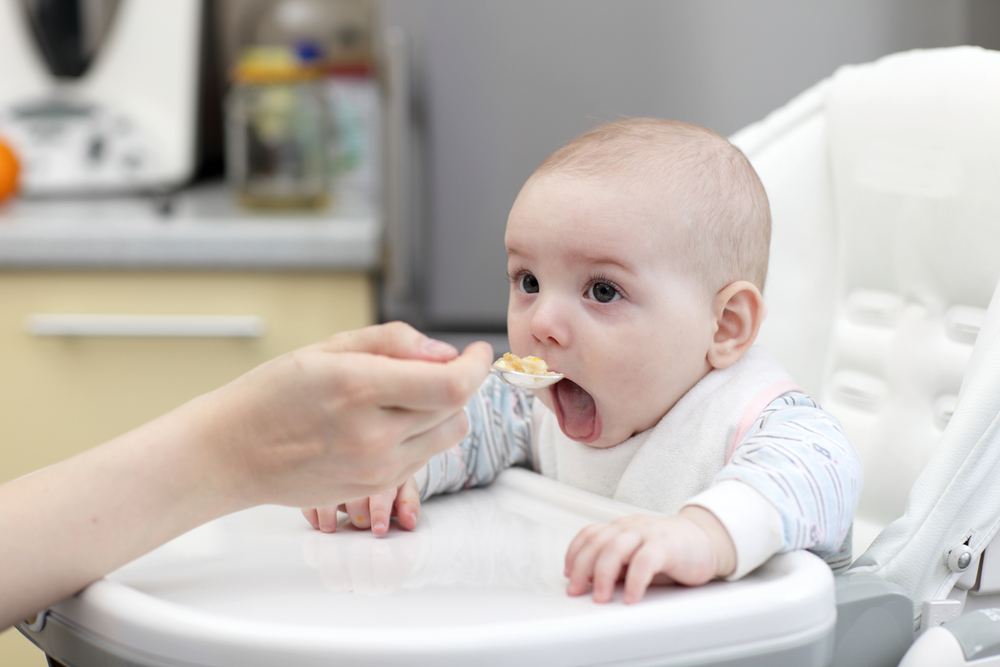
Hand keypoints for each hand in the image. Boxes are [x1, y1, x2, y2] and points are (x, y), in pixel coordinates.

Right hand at [197, 321, 492, 510]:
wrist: (233, 453)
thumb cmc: (272, 395)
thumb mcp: (328, 348)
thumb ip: (393, 342)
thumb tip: (445, 351)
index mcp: (359, 388)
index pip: (451, 384)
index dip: (477, 366)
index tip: (478, 351)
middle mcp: (373, 434)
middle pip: (456, 408)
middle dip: (459, 381)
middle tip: (438, 366)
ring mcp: (376, 468)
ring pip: (447, 435)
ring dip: (445, 410)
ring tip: (409, 394)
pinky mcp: (375, 488)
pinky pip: (424, 457)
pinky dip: (422, 434)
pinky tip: (389, 421)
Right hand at [302, 476, 420, 534]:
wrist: (371, 455)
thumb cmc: (387, 476)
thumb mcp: (404, 486)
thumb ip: (409, 504)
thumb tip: (410, 522)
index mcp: (383, 470)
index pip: (381, 492)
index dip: (380, 512)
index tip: (379, 529)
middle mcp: (359, 469)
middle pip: (355, 496)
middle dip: (360, 516)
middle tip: (363, 524)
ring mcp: (336, 472)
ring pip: (329, 494)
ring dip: (328, 514)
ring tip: (330, 528)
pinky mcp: (318, 479)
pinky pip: (310, 495)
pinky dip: (312, 511)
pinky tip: (318, 522)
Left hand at [563, 506, 735, 603]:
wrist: (707, 539)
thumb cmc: (672, 550)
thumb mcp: (637, 555)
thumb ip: (616, 564)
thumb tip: (591, 581)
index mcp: (622, 527)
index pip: (590, 534)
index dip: (574, 553)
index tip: (568, 574)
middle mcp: (631, 526)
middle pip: (598, 542)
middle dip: (582, 568)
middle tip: (577, 591)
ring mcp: (648, 533)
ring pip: (616, 548)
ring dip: (603, 575)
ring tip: (601, 597)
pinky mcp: (667, 545)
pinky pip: (645, 561)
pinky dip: (635, 581)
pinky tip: (631, 598)